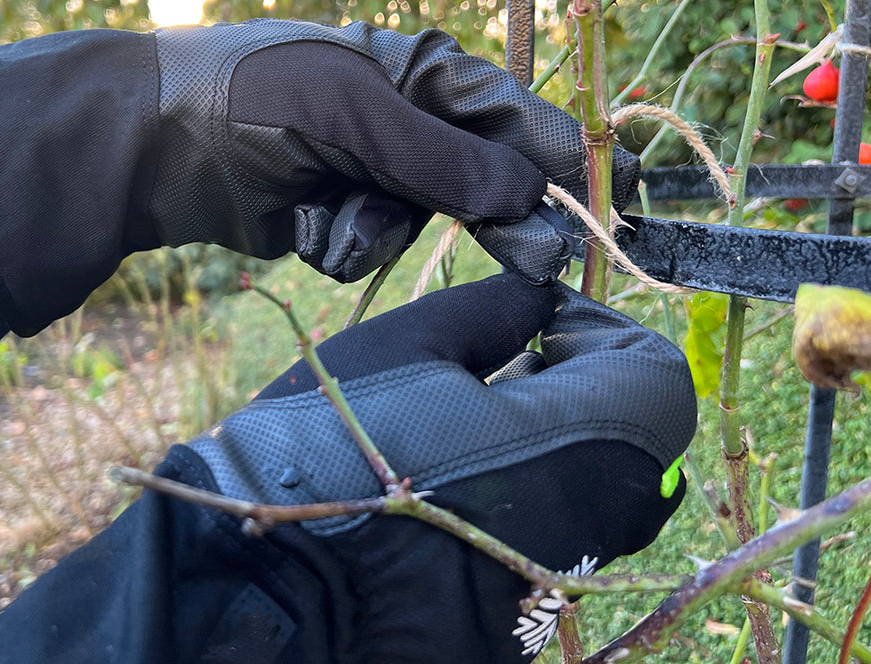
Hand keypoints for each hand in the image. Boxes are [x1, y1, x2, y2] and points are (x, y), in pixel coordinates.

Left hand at [0, 21, 637, 334]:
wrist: (152, 148)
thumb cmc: (249, 100)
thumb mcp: (349, 113)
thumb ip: (438, 158)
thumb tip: (527, 199)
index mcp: (413, 71)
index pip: (507, 112)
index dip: (557, 153)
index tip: (606, 193)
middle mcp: (399, 123)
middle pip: (477, 179)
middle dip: (497, 218)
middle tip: (543, 262)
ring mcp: (365, 174)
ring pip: (415, 225)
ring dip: (371, 227)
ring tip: (321, 211)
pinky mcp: (332, 219)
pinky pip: (364, 247)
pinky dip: (333, 242)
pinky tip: (295, 221)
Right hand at [156, 275, 695, 661]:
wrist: (264, 576)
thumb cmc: (329, 442)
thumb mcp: (410, 344)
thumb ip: (498, 309)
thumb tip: (541, 298)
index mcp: (573, 447)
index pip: (657, 379)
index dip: (603, 333)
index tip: (539, 323)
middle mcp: (587, 527)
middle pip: (639, 443)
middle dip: (587, 387)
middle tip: (511, 363)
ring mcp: (553, 584)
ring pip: (600, 495)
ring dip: (563, 440)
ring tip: (476, 418)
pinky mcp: (515, 623)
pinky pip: (556, 543)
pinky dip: (532, 495)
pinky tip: (457, 480)